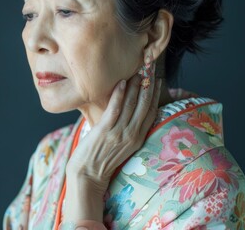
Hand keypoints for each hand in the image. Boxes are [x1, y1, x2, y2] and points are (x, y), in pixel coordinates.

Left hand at [65, 61, 161, 195]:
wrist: (87, 176)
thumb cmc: (101, 161)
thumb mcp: (121, 146)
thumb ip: (126, 130)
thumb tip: (125, 112)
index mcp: (137, 138)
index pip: (151, 112)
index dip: (155, 95)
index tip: (156, 81)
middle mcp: (132, 134)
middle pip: (144, 105)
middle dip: (148, 85)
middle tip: (149, 68)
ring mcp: (119, 132)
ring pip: (131, 104)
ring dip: (135, 85)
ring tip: (137, 71)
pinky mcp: (105, 130)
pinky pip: (115, 108)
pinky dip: (119, 94)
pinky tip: (122, 82)